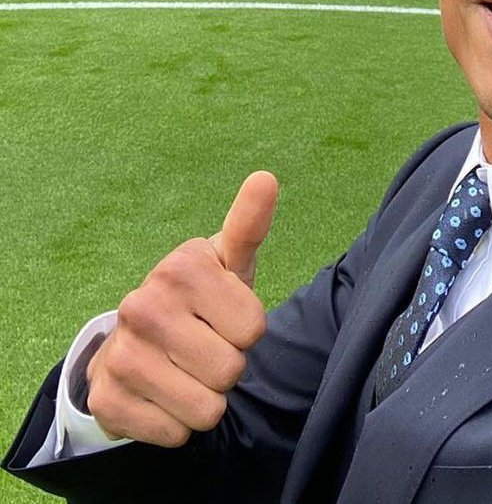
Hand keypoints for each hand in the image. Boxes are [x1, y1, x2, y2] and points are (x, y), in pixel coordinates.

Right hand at [85, 171, 278, 446]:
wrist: (137, 342)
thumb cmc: (200, 299)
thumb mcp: (227, 261)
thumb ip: (249, 224)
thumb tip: (266, 178)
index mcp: (180, 266)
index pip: (253, 328)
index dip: (247, 330)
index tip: (224, 315)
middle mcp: (143, 304)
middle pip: (231, 370)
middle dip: (227, 368)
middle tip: (205, 347)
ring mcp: (120, 353)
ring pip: (206, 409)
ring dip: (206, 400)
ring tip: (187, 371)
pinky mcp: (106, 399)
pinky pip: (174, 434)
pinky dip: (177, 424)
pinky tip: (163, 395)